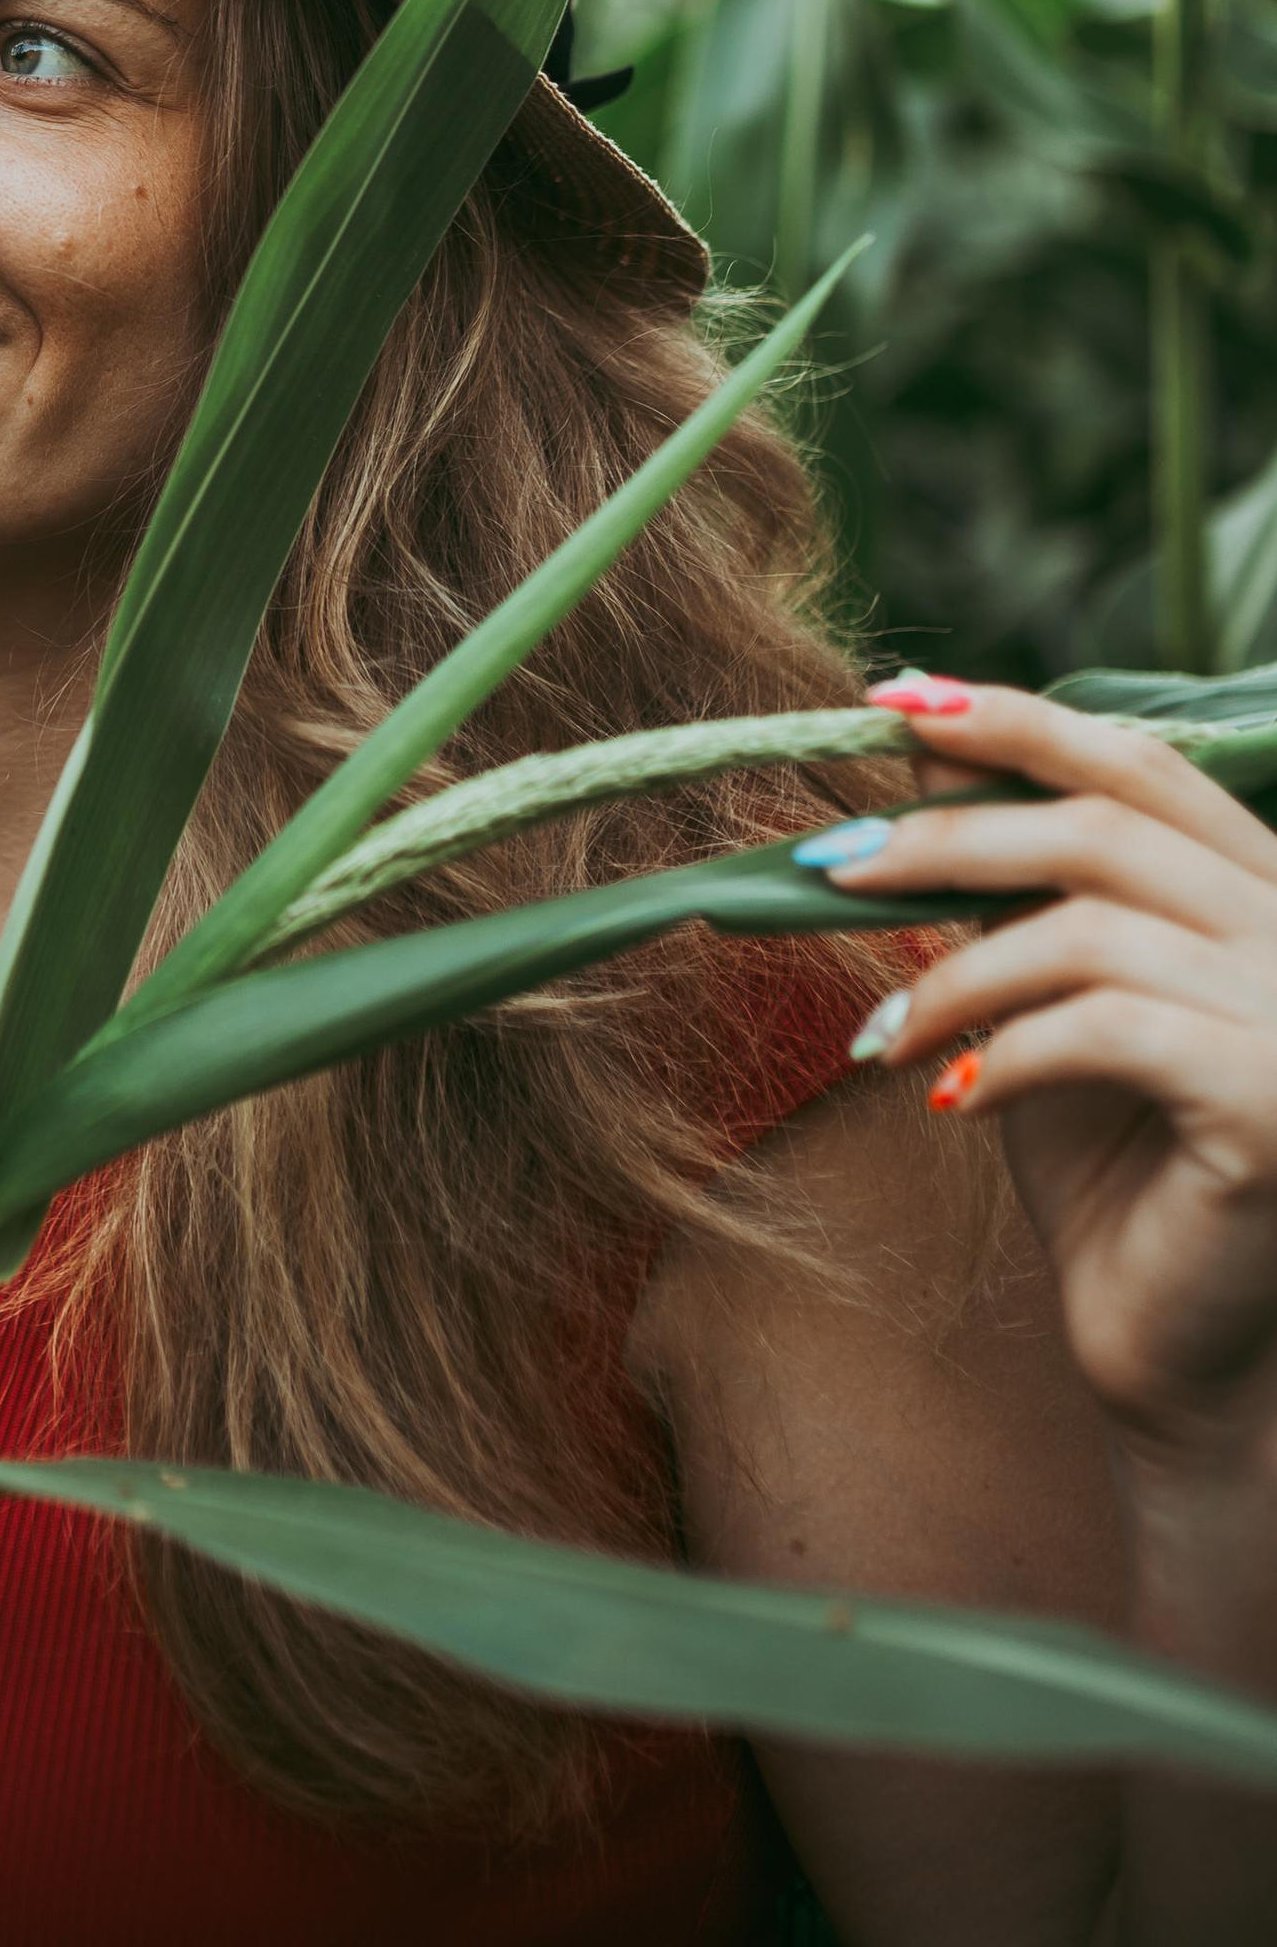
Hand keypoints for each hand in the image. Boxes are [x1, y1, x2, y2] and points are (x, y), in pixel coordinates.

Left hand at [800, 678, 1276, 1473]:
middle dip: (944, 835)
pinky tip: (952, 1097)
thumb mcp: (1052, 991)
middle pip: (1101, 825)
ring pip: (1088, 927)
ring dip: (953, 972)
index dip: (1011, 718)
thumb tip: (911, 754)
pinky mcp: (1268, 1102)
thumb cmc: (1114, 1166)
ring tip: (881, 1033)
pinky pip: (1104, 1027)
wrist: (1182, 1355)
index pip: (1136, 761)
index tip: (886, 704)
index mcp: (1263, 885)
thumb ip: (1013, 885)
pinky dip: (1003, 1050)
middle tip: (826, 868)